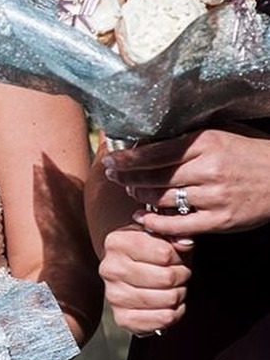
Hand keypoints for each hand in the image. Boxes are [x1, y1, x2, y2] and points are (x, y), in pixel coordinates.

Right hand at [99, 223, 191, 334]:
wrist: (130, 274)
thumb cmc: (149, 254)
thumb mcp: (160, 237)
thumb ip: (174, 234)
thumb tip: (185, 243)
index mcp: (116, 243)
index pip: (165, 253)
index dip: (179, 257)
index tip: (174, 257)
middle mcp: (110, 269)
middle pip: (167, 278)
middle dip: (181, 277)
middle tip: (177, 274)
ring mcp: (113, 295)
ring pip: (168, 299)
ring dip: (179, 295)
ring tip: (171, 288)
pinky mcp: (122, 318)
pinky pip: (163, 319)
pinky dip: (174, 313)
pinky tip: (168, 305)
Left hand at [103, 126, 269, 235]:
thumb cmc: (249, 152)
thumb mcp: (221, 133)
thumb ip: (187, 136)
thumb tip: (148, 138)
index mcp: (206, 143)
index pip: (154, 152)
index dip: (127, 158)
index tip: (110, 160)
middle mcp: (208, 169)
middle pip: (154, 176)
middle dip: (127, 177)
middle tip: (111, 177)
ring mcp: (214, 196)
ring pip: (163, 199)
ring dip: (140, 197)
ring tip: (130, 192)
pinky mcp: (221, 220)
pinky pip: (179, 225)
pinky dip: (156, 223)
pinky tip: (142, 218)